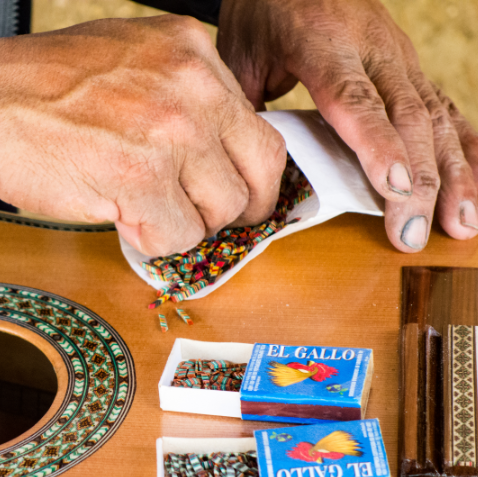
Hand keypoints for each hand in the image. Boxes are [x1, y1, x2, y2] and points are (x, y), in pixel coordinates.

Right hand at [0, 16, 285, 256]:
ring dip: (184, 224)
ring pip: (219, 212)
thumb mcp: (131, 54)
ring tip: (141, 209)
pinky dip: (152, 241)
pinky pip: (176, 237)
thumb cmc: (43, 82)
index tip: (236, 192)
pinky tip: (121, 218)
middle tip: (203, 218)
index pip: (258, 130)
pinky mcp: (139, 180)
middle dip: (233, 209)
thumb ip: (181, 90)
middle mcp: (193, 88)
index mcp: (194, 52)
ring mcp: (169, 134)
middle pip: (256, 175)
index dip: (248, 173)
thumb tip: (214, 146)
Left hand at [217, 0, 477, 251]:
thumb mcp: (241, 55)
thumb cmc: (263, 13)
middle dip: (416, 183)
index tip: (394, 186)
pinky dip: (466, 147)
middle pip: (405, 117)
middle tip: (414, 235)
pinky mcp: (411, 65)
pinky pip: (445, 107)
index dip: (377, 144)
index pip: (355, 98)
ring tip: (461, 224)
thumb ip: (248, 108)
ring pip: (435, 116)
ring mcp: (400, 55)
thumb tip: (251, 169)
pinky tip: (476, 187)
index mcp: (322, 42)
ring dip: (453, 174)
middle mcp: (373, 47)